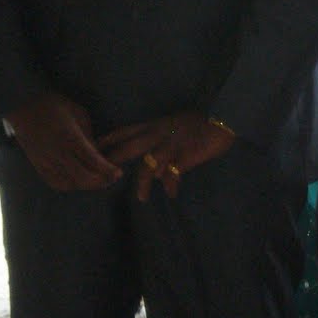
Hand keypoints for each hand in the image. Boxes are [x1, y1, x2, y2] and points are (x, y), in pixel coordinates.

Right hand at [8, 92, 122, 191]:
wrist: (22, 104)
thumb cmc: (54, 105)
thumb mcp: (78, 113)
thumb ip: (89, 135)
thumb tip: (98, 152)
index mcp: (70, 137)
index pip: (93, 161)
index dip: (108, 170)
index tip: (119, 172)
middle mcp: (58, 152)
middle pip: (82, 177)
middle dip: (100, 182)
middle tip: (111, 178)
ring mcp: (45, 160)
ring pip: (69, 183)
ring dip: (86, 185)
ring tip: (97, 180)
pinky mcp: (37, 164)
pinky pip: (55, 182)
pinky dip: (69, 185)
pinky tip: (78, 181)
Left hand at [98, 110, 233, 200]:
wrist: (222, 121)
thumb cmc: (202, 123)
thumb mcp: (176, 127)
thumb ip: (162, 143)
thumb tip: (155, 171)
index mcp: (155, 125)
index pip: (125, 131)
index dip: (109, 140)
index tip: (94, 148)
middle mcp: (158, 134)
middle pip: (128, 147)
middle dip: (114, 160)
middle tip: (101, 176)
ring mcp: (170, 145)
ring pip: (147, 165)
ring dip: (142, 183)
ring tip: (141, 197)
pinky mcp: (183, 155)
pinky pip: (171, 174)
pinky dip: (170, 185)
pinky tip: (171, 193)